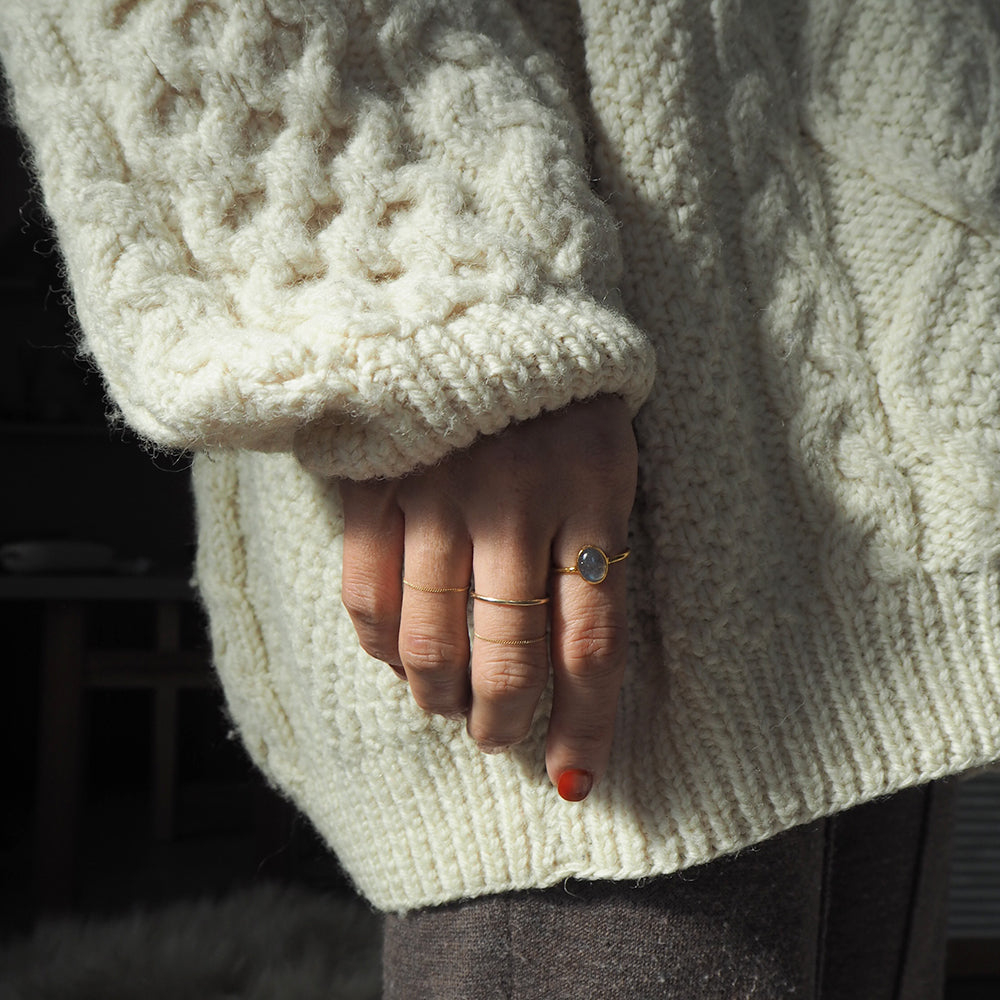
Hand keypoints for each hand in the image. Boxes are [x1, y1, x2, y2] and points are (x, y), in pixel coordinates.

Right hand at [338, 395, 636, 799]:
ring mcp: (438, 493)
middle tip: (502, 737)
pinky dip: (382, 646)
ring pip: (431, 641)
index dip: (585, 725)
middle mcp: (515, 501)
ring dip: (441, 696)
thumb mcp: (608, 455)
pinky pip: (367, 595)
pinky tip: (397, 657)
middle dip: (505, 722)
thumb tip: (573, 662)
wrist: (478, 296)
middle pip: (508, 657)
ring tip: (451, 706)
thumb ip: (599, 546)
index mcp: (592, 493)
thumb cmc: (560, 392)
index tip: (576, 778)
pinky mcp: (375, 482)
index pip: (594, 643)